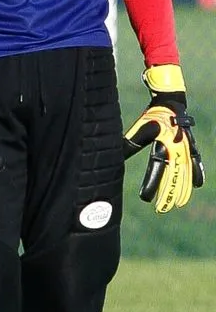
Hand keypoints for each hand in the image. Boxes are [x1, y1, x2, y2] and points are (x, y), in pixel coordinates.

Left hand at [123, 64, 203, 212]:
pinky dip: (198, 173)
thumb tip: (114, 157)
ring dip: (183, 189)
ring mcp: (186, 148)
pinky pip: (196, 162)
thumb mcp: (138, 130)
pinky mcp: (191, 146)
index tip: (145, 199)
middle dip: (168, 194)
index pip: (157, 170)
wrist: (170, 102)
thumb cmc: (151, 116)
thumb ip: (129, 144)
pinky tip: (198, 186)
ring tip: (179, 203)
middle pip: (173, 176)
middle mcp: (176, 148)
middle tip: (162, 209)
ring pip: (186, 173)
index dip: (151, 185)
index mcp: (162, 144)